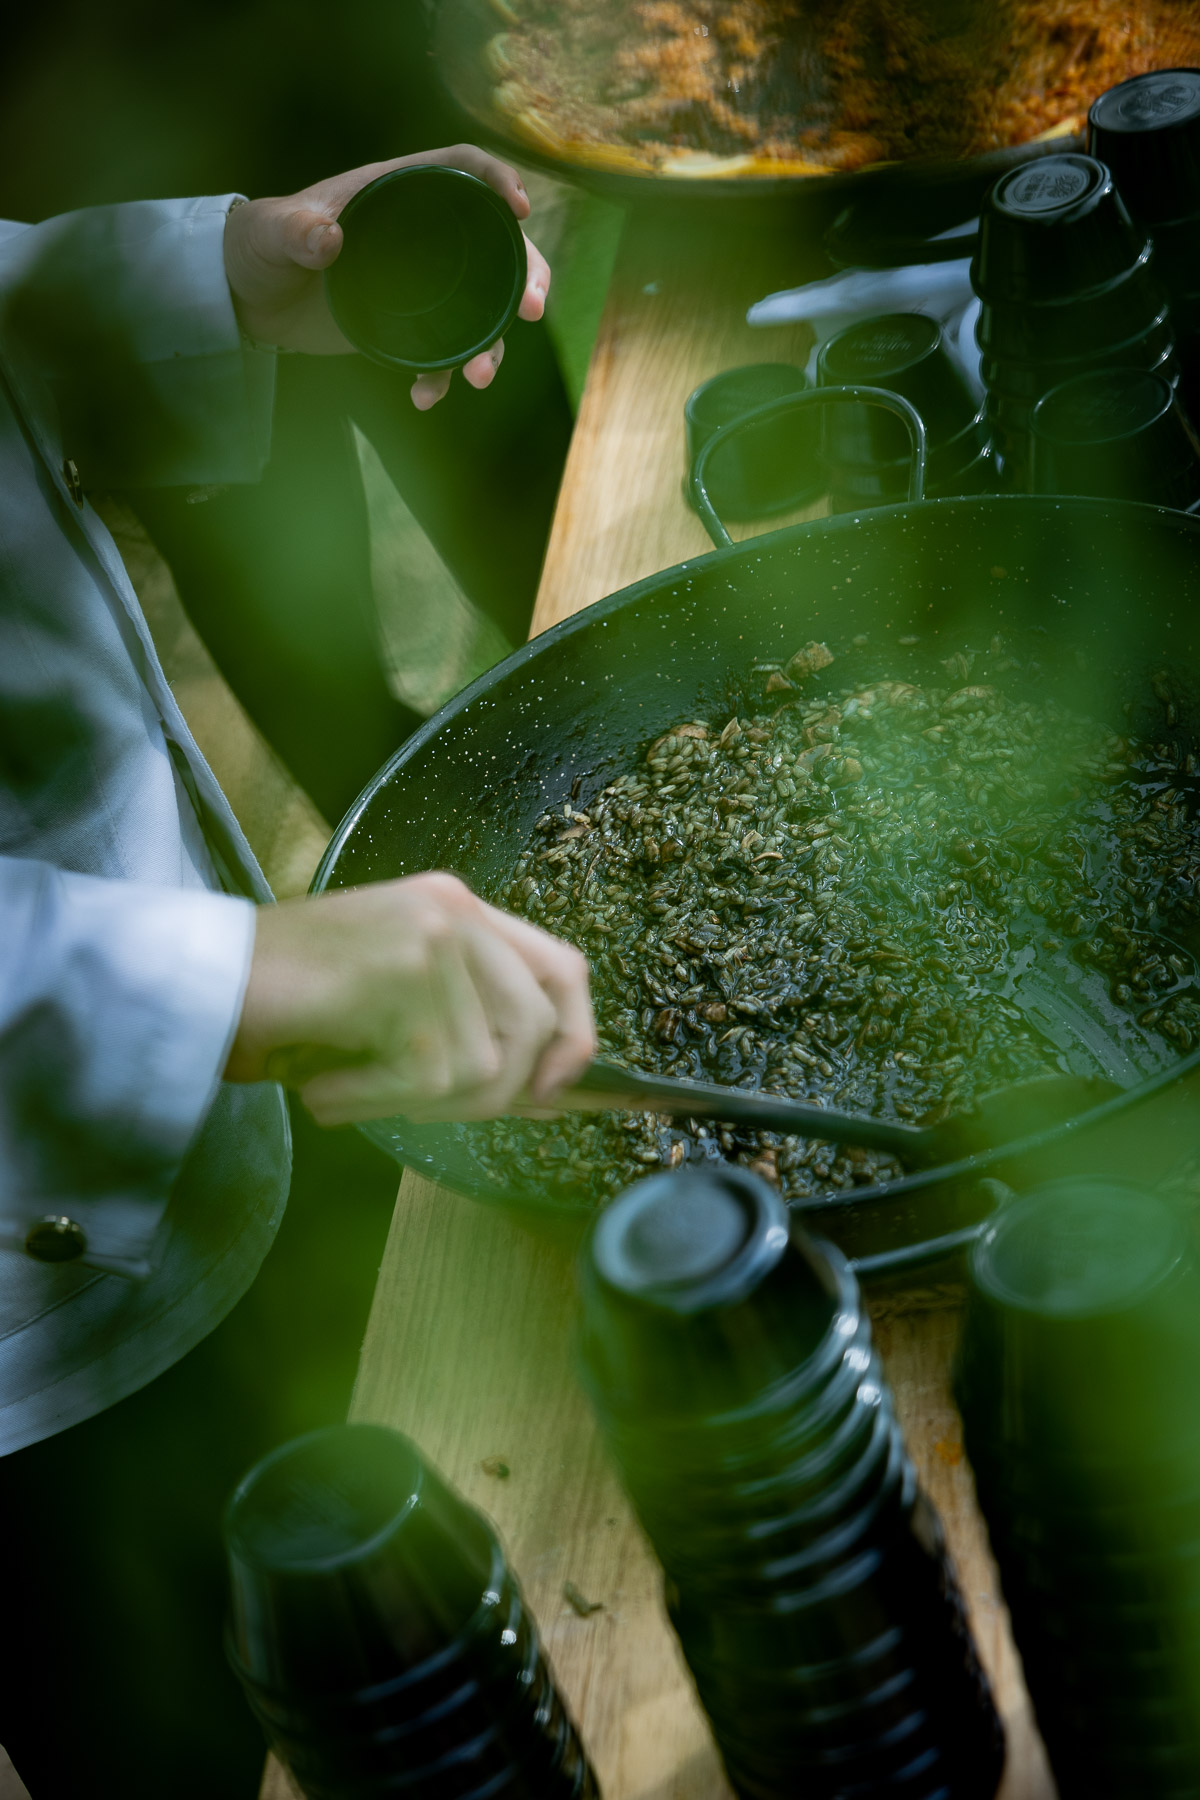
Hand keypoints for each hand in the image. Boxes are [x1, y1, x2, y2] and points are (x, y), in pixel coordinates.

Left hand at [222, 144, 550, 409]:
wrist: (251, 296)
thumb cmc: (262, 244)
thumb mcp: (273, 233)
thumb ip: (297, 232)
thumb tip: (329, 240)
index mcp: (398, 189)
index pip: (463, 169)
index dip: (498, 181)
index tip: (520, 210)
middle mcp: (422, 233)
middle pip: (496, 245)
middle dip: (527, 276)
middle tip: (536, 310)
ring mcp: (424, 283)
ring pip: (483, 308)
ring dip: (494, 343)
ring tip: (480, 375)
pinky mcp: (411, 326)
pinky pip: (443, 352)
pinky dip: (442, 376)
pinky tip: (424, 397)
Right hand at [224, 873, 595, 1126]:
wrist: (200, 980)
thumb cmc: (288, 1003)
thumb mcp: (396, 1005)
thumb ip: (470, 1030)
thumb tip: (547, 1096)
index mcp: (459, 908)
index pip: (563, 968)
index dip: (575, 1038)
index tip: (549, 1094)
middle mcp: (454, 911)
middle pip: (534, 1027)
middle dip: (488, 1094)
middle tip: (414, 1102)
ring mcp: (429, 937)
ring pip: (481, 1066)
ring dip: (415, 1101)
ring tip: (351, 1084)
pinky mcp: (400, 973)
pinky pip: (427, 1077)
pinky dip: (374, 1102)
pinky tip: (326, 1088)